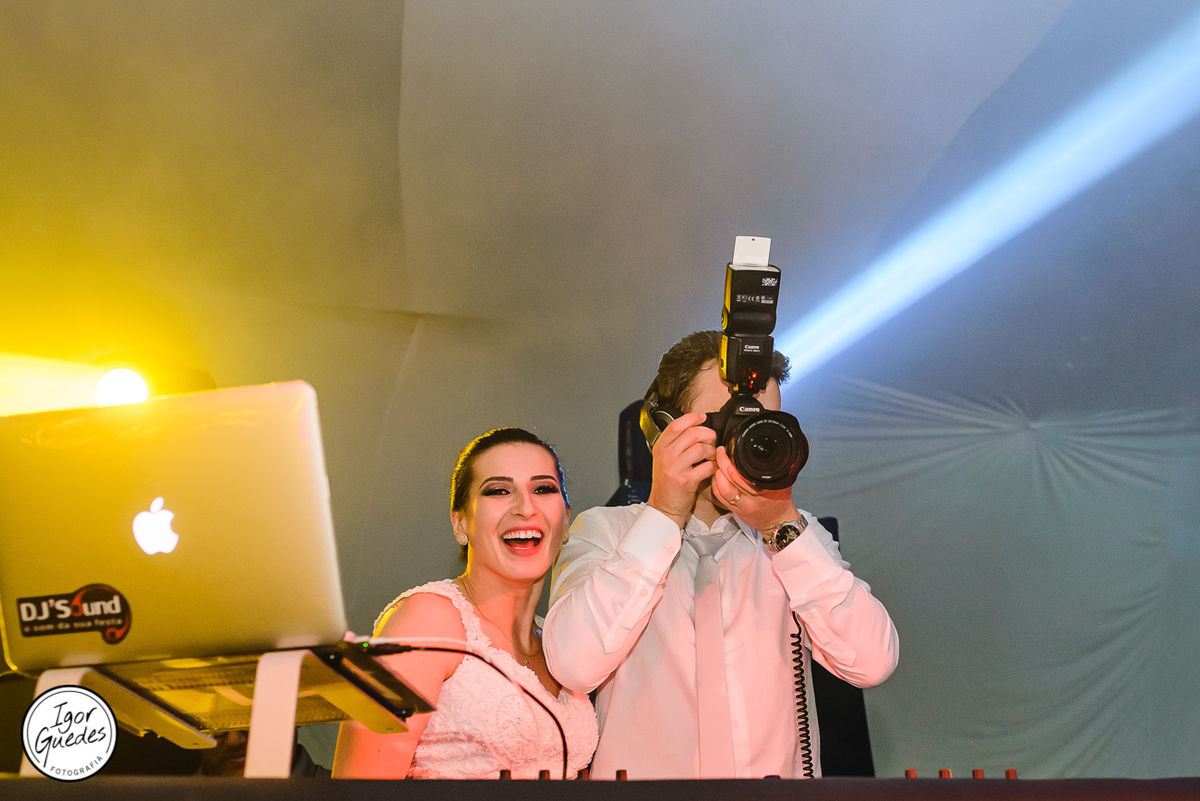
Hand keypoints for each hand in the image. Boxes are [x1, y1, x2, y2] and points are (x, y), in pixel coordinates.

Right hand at [646, 412, 716, 527]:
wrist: (664, 506)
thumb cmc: (667, 482)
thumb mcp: (664, 459)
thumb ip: (675, 444)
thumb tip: (694, 428)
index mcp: (660, 447)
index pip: (676, 425)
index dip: (691, 418)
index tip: (702, 417)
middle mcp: (666, 456)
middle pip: (692, 434)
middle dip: (707, 434)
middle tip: (711, 440)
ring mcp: (675, 468)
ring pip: (701, 448)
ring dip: (711, 451)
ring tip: (711, 456)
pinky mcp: (686, 481)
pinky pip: (706, 466)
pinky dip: (713, 466)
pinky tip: (711, 468)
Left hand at [711, 446, 798, 533]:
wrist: (778, 522)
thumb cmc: (780, 501)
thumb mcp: (782, 482)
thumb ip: (773, 468)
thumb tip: (767, 451)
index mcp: (763, 491)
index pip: (742, 474)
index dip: (732, 460)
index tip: (729, 449)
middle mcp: (750, 499)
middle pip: (730, 480)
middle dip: (722, 462)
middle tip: (720, 452)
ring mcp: (741, 506)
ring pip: (722, 489)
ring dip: (717, 474)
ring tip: (717, 463)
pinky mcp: (734, 510)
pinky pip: (719, 497)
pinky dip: (715, 484)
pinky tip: (716, 476)